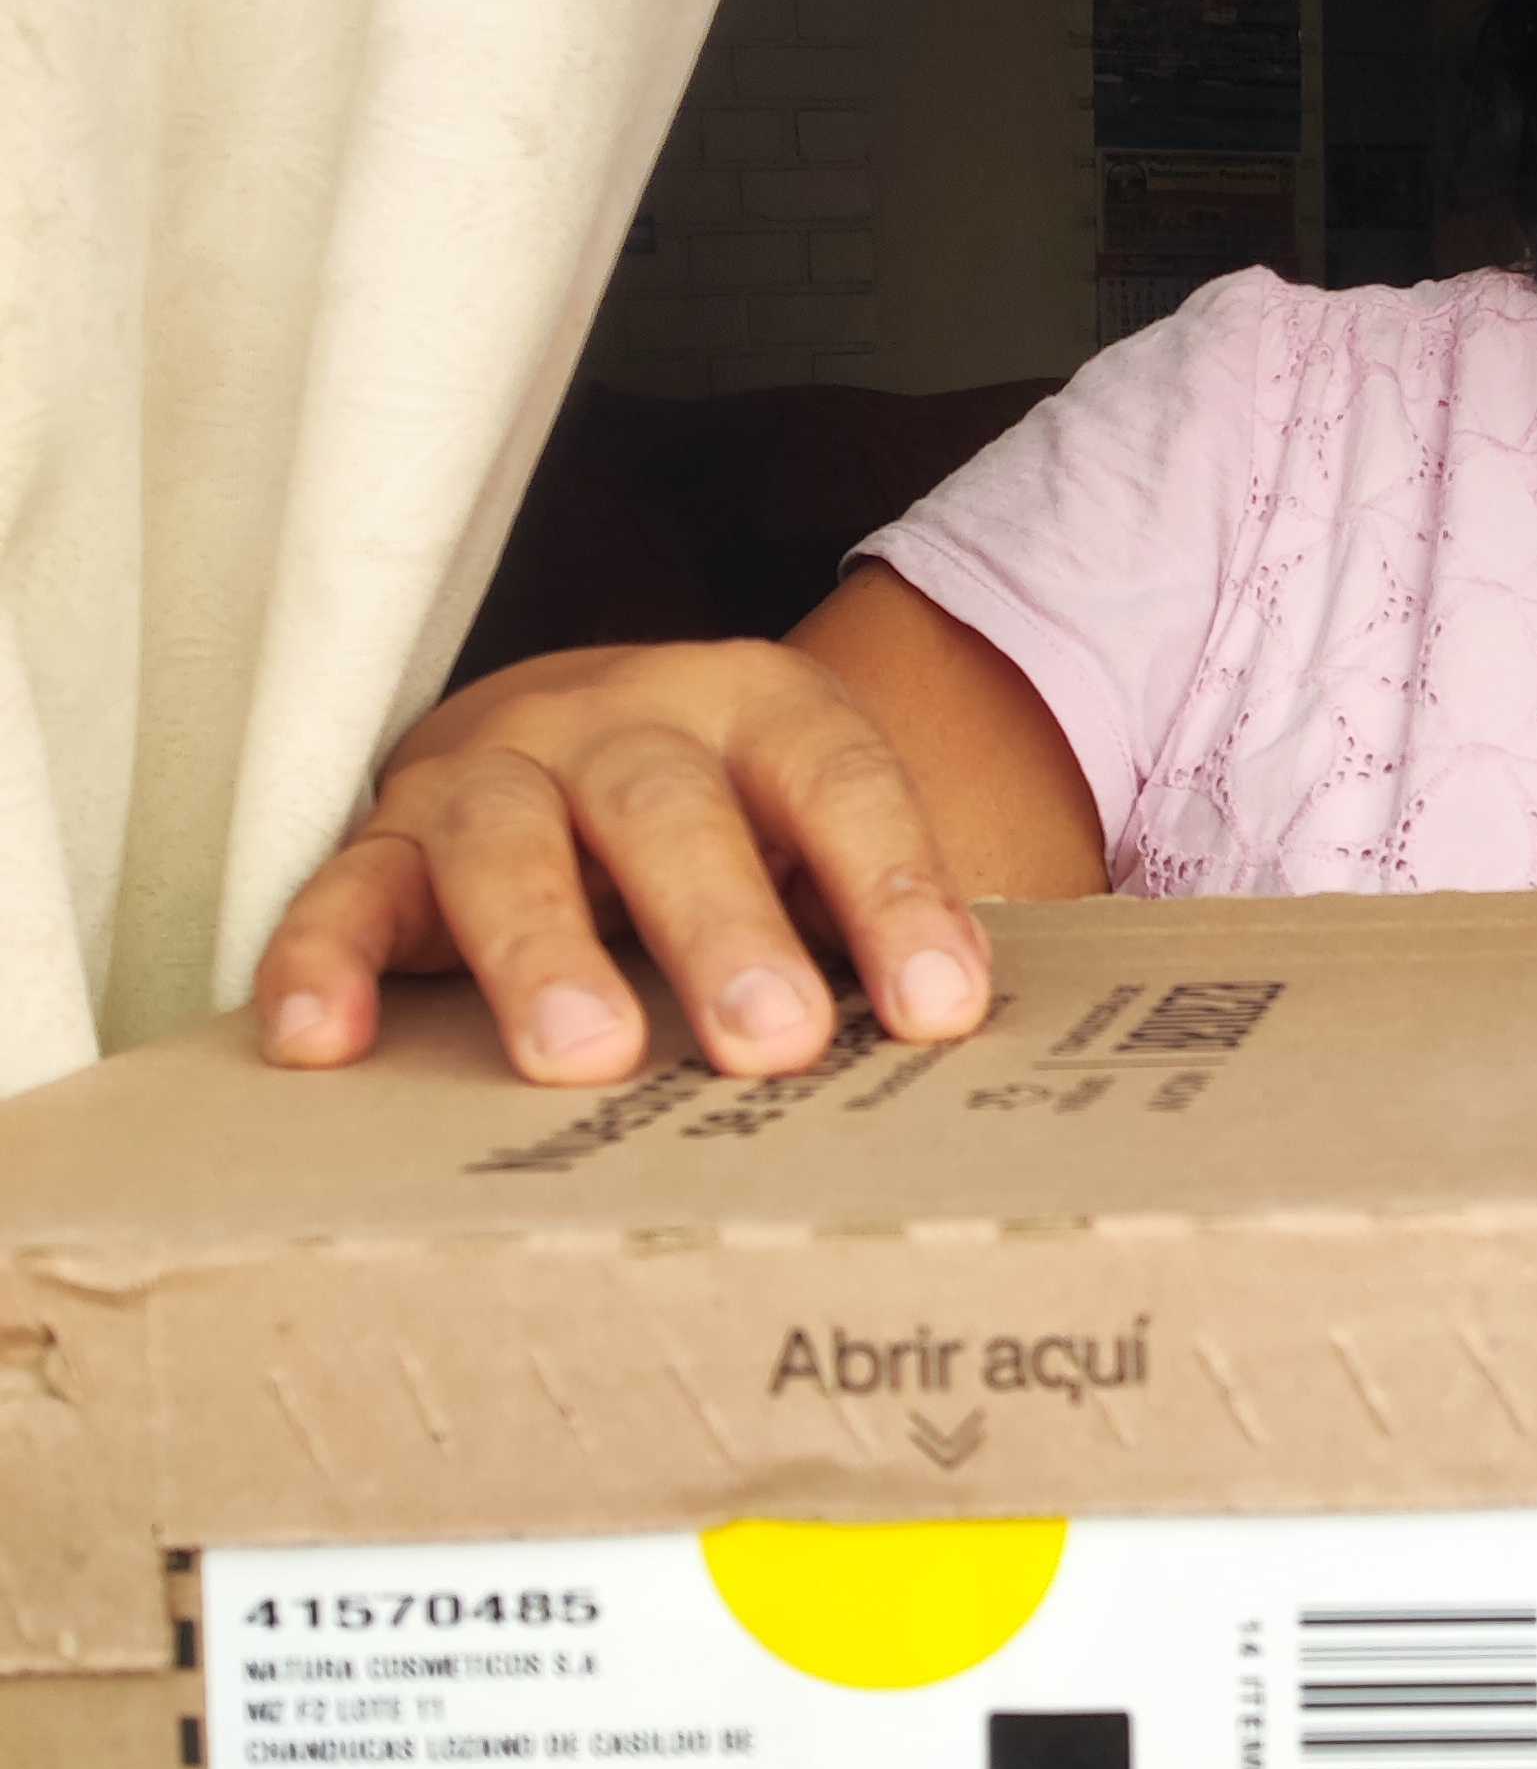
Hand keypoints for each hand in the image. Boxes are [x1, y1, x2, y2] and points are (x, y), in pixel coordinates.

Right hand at [253, 639, 996, 1086]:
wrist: (591, 738)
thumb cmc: (738, 829)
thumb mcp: (830, 849)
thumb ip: (898, 929)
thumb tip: (983, 1042)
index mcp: (758, 710)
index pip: (838, 782)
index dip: (892, 888)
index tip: (941, 1006)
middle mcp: (617, 722)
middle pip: (665, 804)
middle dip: (720, 922)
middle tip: (773, 1040)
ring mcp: (491, 772)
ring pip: (504, 837)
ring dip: (541, 947)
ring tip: (585, 1057)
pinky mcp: (383, 845)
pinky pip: (341, 895)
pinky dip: (321, 961)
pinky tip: (320, 1042)